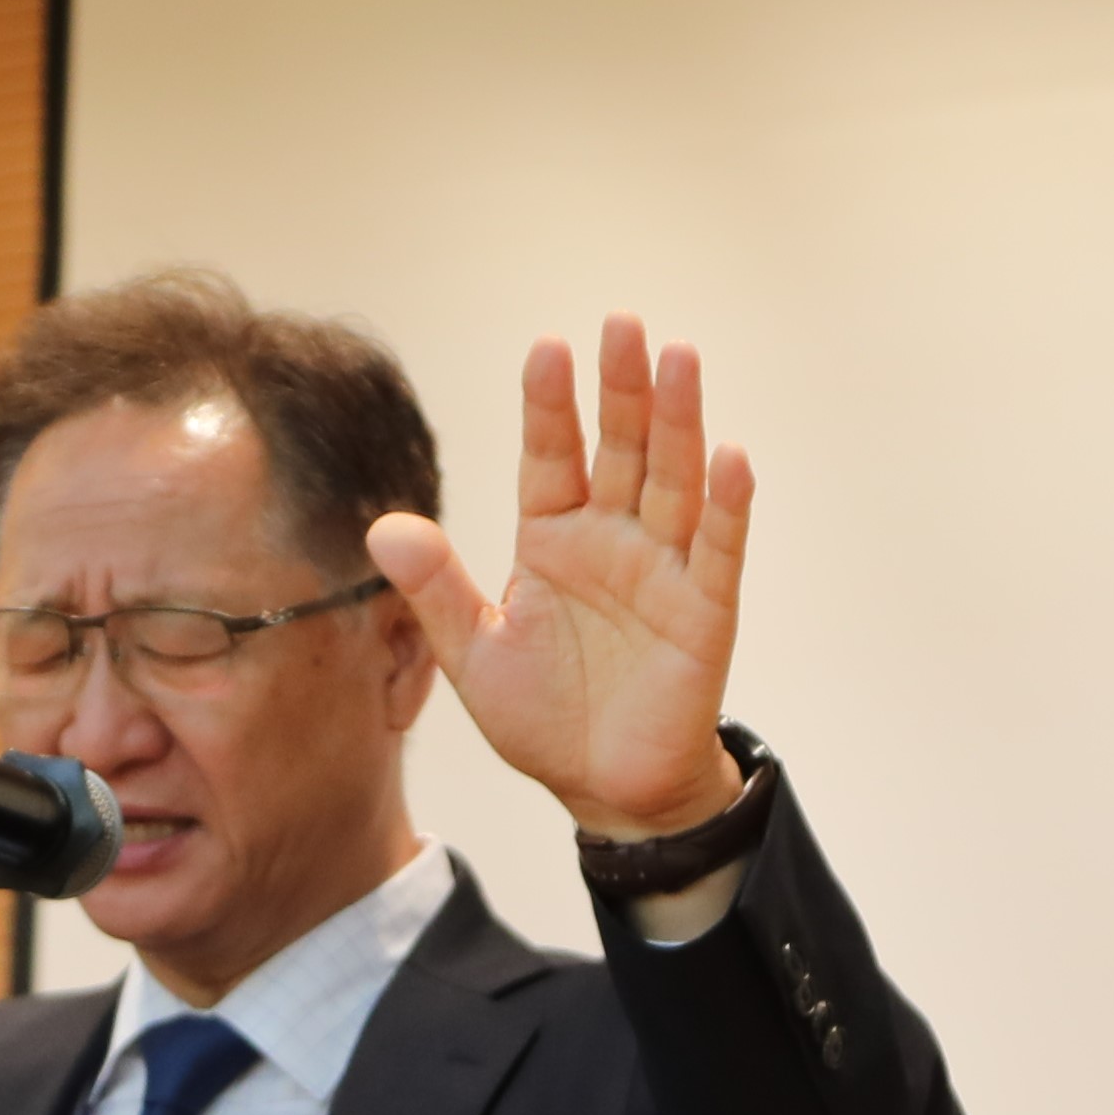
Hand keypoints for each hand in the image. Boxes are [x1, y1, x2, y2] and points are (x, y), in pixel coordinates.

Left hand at [363, 316, 753, 839]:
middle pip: (620, 450)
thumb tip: (384, 527)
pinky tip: (729, 456)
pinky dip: (725, 505)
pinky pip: (717, 549)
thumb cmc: (544, 718)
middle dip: (620, 390)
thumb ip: (436, 591)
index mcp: (553, 541)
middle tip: (621, 325)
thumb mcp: (475, 655)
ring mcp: (662, 570)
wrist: (604, 789)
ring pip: (673, 481)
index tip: (547, 348)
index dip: (549, 407)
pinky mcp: (704, 611)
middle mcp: (611, 541)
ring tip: (679, 359)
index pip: (551, 458)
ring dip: (679, 422)